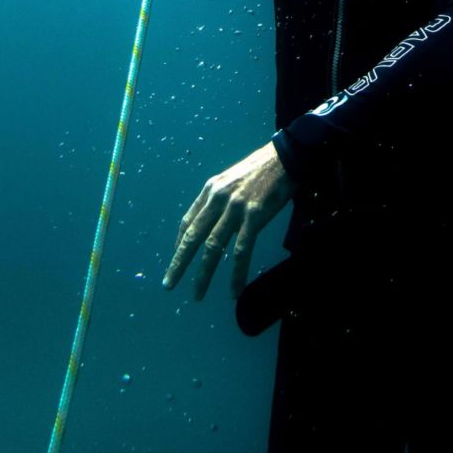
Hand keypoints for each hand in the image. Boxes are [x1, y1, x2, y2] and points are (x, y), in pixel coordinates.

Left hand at [162, 141, 296, 299]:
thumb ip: (220, 200)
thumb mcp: (232, 179)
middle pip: (193, 236)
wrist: (284, 158)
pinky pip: (241, 251)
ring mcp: (235, 208)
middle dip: (179, 262)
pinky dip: (236, 274)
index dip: (179, 243)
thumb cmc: (260, 169)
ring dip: (203, 274)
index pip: (188, 220)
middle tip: (168, 284)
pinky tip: (234, 290)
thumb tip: (214, 224)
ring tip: (197, 295)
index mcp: (211, 189)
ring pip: (213, 247)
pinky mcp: (254, 216)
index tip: (175, 258)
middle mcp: (218, 198)